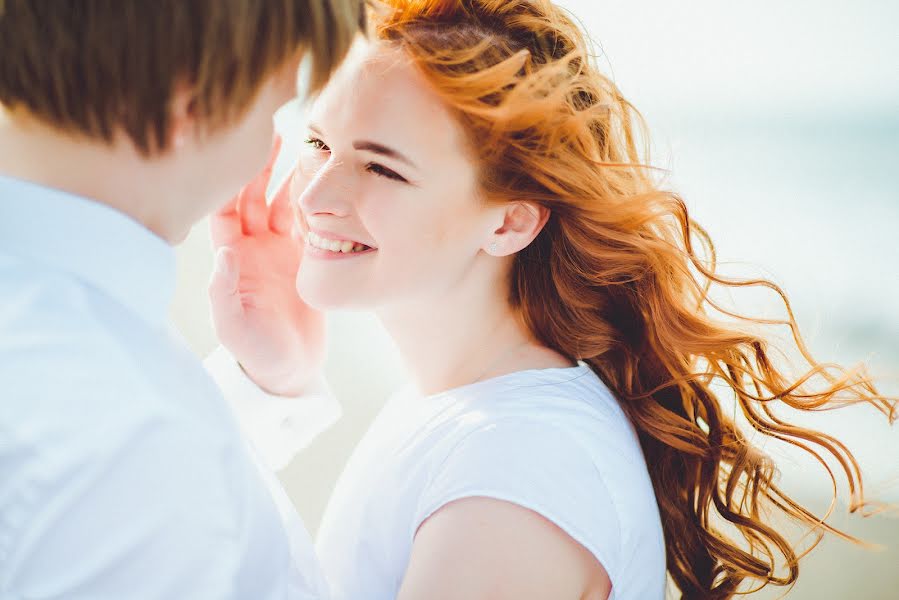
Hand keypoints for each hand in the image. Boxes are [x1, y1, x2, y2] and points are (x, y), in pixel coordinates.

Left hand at [208, 135, 324, 395]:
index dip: (229, 181)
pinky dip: (316, 200)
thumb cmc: (256, 352)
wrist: (290, 370)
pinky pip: (311, 221)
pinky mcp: (307, 257)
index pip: (224, 209)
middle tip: (273, 133)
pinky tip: (326, 179)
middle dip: (261, 165)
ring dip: (291, 177)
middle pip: (254, 196)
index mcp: (231, 257)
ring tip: (305, 147)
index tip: (238, 153)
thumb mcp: (233, 328)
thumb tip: (225, 252)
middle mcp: (253, 247)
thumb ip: (224, 292)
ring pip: (284, 203)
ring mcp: (280, 250)